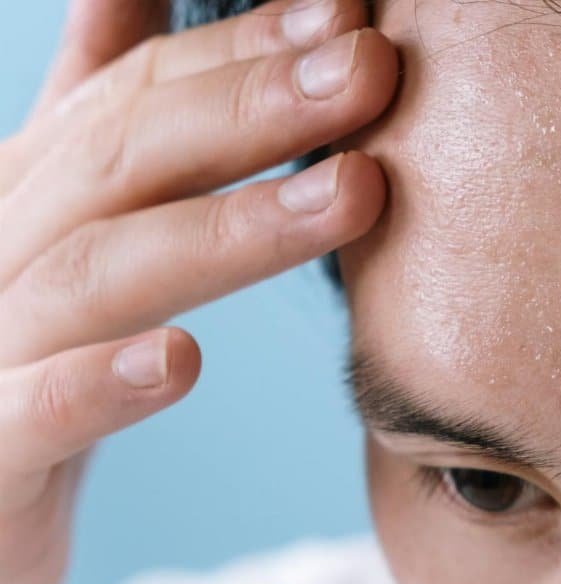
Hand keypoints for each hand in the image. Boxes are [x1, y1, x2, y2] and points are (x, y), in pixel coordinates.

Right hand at [0, 0, 397, 583]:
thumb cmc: (22, 344)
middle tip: (371, 68)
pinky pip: (36, 413)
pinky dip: (101, 384)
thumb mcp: (60, 213)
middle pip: (127, 159)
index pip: (140, 95)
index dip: (245, 51)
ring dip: (229, 229)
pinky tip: (181, 360)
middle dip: (254, 107)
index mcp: (35, 189)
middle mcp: (4, 247)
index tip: (350, 18)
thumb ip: (95, 109)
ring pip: (100, 272)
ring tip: (353, 192)